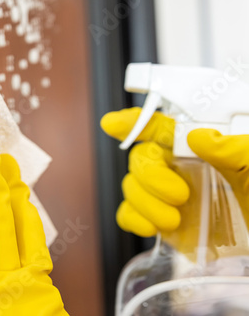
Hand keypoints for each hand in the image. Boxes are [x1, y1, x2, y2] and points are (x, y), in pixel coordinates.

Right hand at [101, 107, 248, 238]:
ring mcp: (166, 195)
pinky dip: (133, 219)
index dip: (134, 121)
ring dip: (144, 202)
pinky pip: (129, 213)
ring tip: (173, 219)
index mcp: (201, 148)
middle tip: (178, 195)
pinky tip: (151, 227)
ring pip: (131, 186)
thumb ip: (238, 151)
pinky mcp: (160, 220)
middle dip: (150, 176)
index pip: (163, 126)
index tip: (112, 124)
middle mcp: (179, 167)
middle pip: (141, 158)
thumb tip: (202, 137)